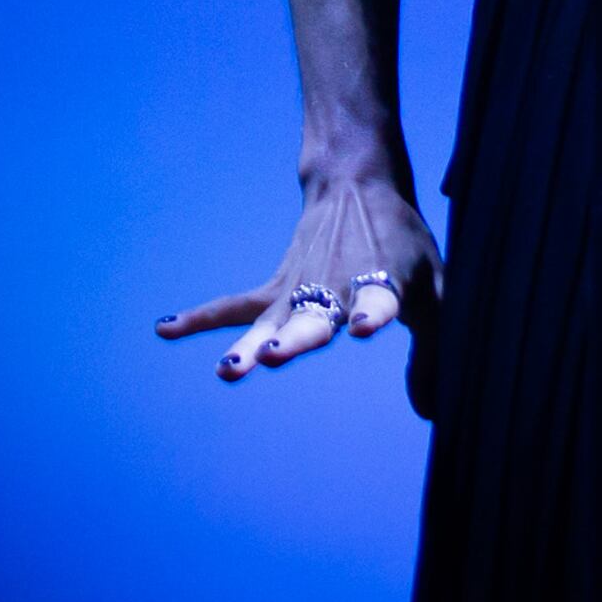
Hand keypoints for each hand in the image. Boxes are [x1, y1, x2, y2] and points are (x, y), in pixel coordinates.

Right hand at [156, 173, 440, 404]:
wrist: (361, 186)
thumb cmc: (405, 247)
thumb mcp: (436, 288)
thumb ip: (436, 348)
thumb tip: (430, 415)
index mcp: (383, 283)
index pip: (379, 301)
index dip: (372, 314)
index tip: (362, 327)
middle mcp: (337, 287)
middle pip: (315, 316)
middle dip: (296, 338)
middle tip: (271, 355)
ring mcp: (302, 287)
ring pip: (272, 319)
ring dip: (248, 343)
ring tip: (228, 370)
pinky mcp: (278, 286)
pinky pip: (235, 306)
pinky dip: (201, 318)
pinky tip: (164, 329)